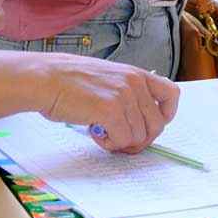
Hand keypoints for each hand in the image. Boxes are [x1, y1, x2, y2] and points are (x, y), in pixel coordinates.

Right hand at [35, 55, 179, 153]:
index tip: (148, 126)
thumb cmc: (68, 81)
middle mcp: (134, 83)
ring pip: (139, 136)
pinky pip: (123, 140)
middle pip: (157, 125)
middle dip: (140, 139)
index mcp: (136, 74)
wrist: (44, 79)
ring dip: (121, 141)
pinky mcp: (110, 110)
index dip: (165, 116)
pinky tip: (94, 133)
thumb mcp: (107, 78)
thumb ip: (126, 92)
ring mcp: (124, 96)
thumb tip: (139, 121)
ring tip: (101, 131)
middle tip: (119, 139)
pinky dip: (110, 143)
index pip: (172, 94)